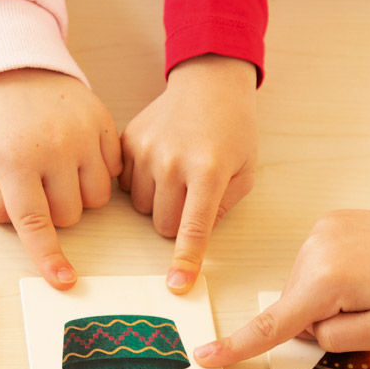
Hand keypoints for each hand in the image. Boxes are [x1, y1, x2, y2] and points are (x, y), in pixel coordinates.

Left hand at [0, 69, 120, 289]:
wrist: (10, 66)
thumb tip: (23, 227)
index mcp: (15, 161)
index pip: (36, 222)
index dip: (49, 257)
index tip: (64, 281)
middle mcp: (54, 148)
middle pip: (71, 215)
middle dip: (56, 211)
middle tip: (37, 184)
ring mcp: (83, 133)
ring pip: (98, 197)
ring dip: (80, 194)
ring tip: (59, 169)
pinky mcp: (104, 122)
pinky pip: (115, 169)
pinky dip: (99, 171)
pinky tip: (77, 153)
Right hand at [120, 54, 257, 293]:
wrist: (209, 84)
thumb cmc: (234, 130)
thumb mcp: (244, 172)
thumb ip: (223, 209)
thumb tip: (194, 239)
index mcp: (208, 171)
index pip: (193, 228)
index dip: (186, 260)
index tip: (177, 284)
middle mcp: (172, 162)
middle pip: (163, 225)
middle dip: (177, 221)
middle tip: (193, 194)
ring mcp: (145, 150)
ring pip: (141, 208)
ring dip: (158, 202)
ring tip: (177, 173)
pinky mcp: (127, 142)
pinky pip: (125, 185)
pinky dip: (142, 182)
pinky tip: (160, 161)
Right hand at [194, 178, 369, 365]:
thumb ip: (332, 339)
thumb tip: (307, 327)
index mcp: (326, 279)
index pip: (273, 324)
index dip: (238, 347)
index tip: (207, 357)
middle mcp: (315, 247)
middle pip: (294, 305)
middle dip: (320, 320)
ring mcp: (322, 230)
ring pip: (304, 286)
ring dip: (329, 297)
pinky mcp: (332, 221)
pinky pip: (317, 264)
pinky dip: (334, 277)